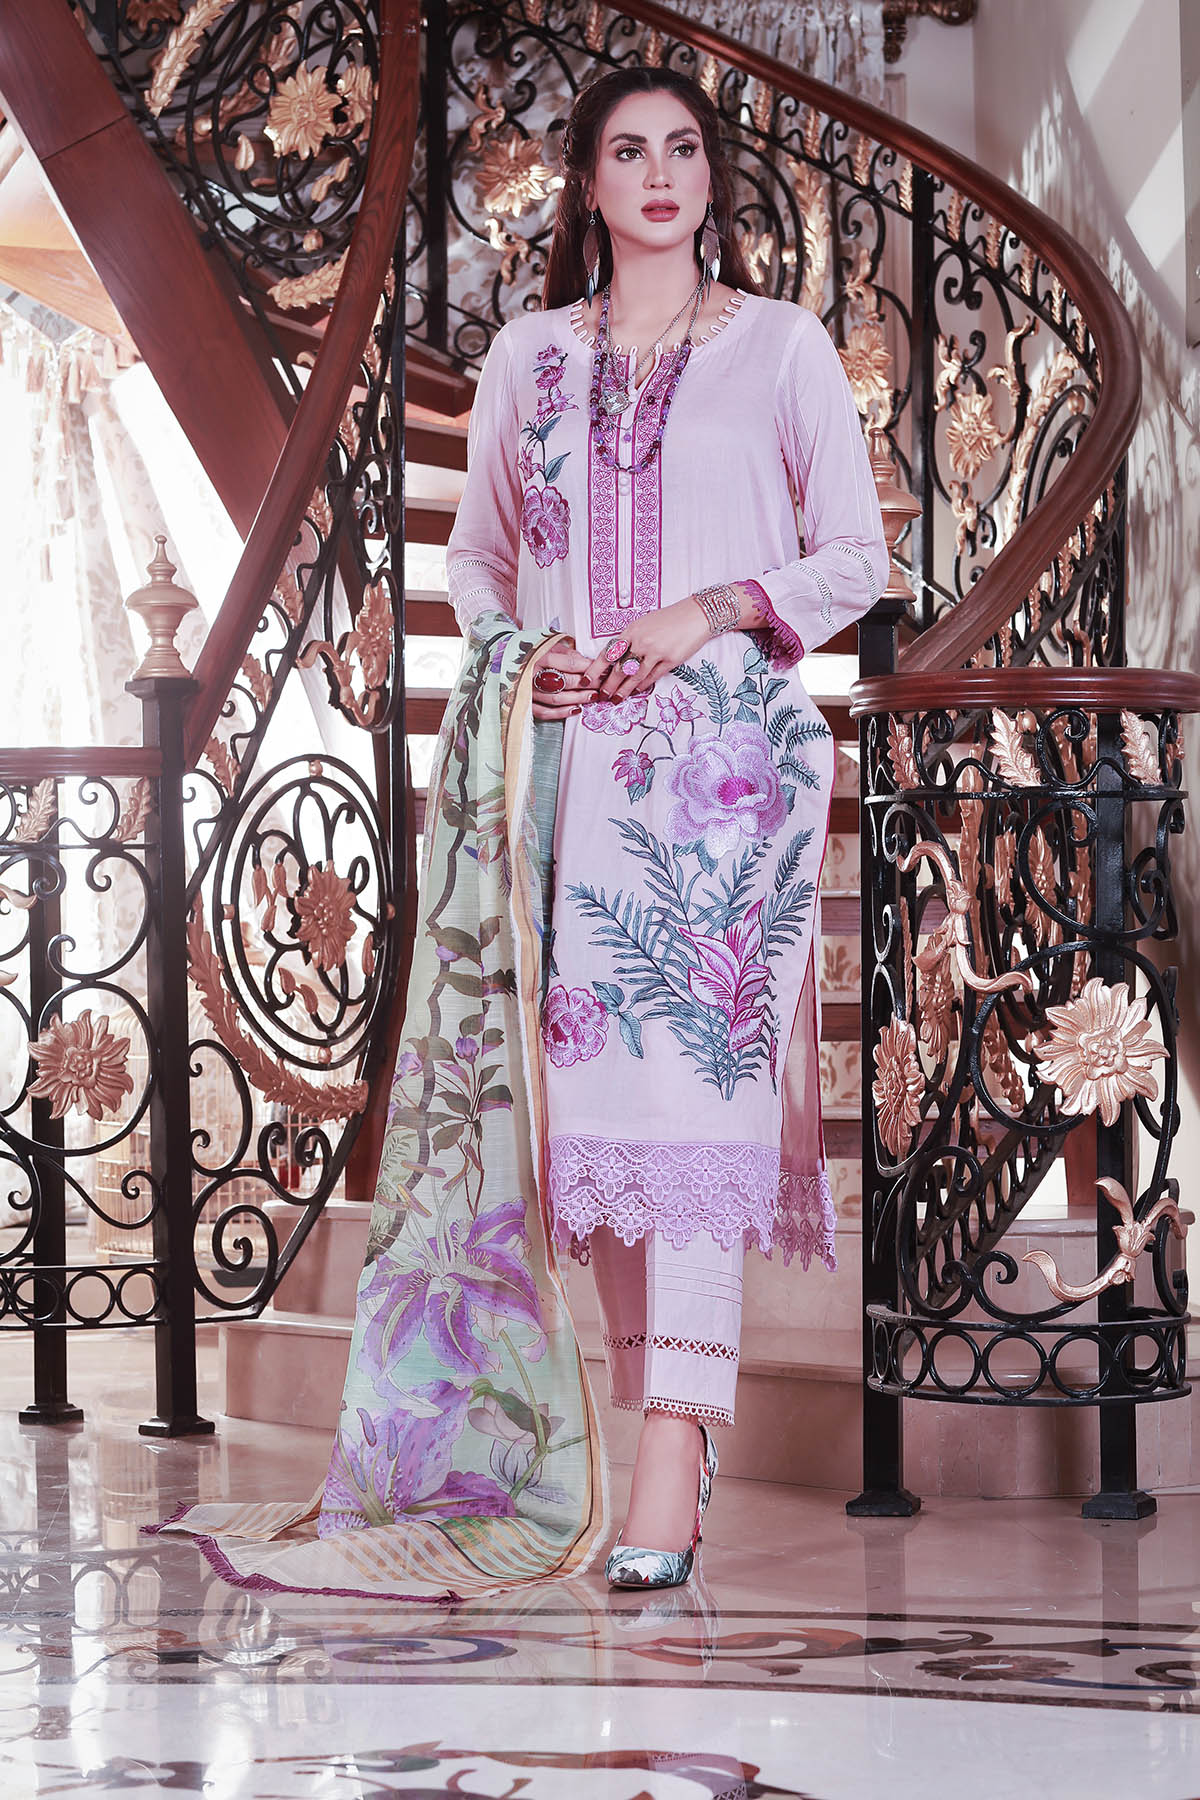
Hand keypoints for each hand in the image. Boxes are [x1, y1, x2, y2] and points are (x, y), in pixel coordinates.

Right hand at [530, 641, 600, 721]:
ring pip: (557, 699)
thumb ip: (569, 654)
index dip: (588, 668)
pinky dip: (562, 713)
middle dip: (587, 685)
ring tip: (593, 697)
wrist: (506, 658)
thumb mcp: (550, 645)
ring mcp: (528, 691)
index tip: (602, 670)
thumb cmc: (533, 652)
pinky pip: (545, 713)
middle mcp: (532, 674)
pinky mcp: (525, 703)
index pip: (570, 663)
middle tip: (601, 685)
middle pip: (565, 682)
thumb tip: (590, 664)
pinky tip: (576, 709)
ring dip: (578, 699)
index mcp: (539, 656)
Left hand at [582, 599, 712, 702]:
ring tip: (616, 700)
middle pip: (619, 669)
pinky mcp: (670, 661)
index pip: (608, 653)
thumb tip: (617, 657)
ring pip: (634, 677)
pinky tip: (636, 691)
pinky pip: (652, 677)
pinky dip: (642, 686)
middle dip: (608, 686)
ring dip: (624, 691)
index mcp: (632, 631)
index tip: (587, 680)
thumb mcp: (644, 623)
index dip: (595, 669)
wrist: (695, 615)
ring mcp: (656, 652)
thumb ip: (630, 639)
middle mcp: (642, 642)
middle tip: (602, 696)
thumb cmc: (669, 619)